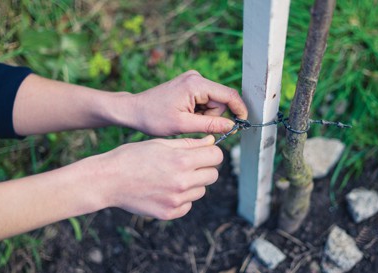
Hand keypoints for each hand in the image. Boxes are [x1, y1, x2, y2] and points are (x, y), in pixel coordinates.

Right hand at [87, 135, 221, 219]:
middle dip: (204, 168)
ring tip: (170, 177)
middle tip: (188, 165)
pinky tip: (164, 190)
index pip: (216, 156)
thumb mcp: (160, 143)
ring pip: (201, 190)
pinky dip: (181, 199)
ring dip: (192, 184)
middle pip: (213, 175)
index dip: (211, 152)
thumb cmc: (132, 157)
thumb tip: (211, 142)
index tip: (203, 152)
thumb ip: (189, 144)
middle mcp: (182, 182)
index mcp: (182, 160)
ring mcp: (176, 200)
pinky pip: (188, 205)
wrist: (107, 180)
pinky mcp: (169, 213)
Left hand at [126, 70, 247, 135]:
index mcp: (195, 84)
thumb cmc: (154, 118)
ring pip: (214, 101)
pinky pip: (205, 100)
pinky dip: (200, 111)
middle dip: (214, 116)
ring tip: (186, 120)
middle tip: (195, 125)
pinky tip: (185, 115)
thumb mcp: (183, 125)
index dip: (239, 109)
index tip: (243, 123)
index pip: (228, 95)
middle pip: (221, 100)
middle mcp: (196, 77)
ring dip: (206, 115)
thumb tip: (232, 126)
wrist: (134, 110)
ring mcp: (193, 79)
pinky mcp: (190, 84)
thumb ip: (210, 125)